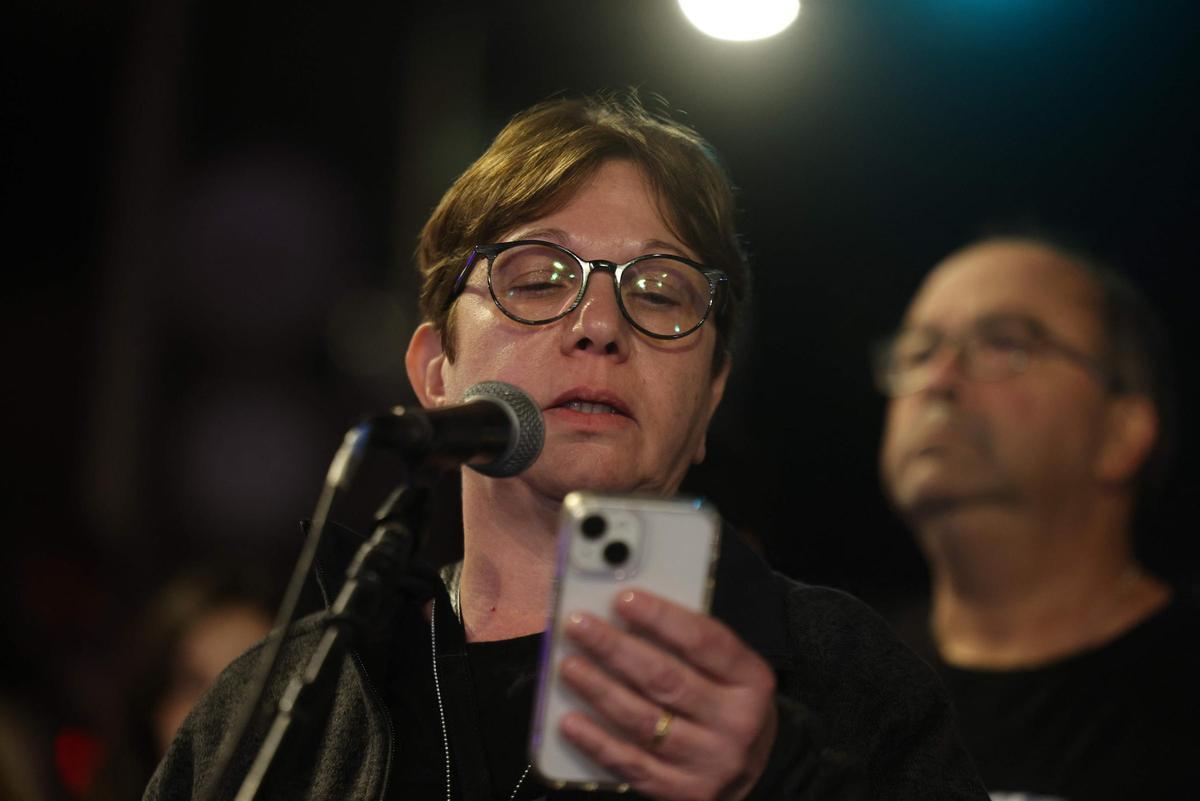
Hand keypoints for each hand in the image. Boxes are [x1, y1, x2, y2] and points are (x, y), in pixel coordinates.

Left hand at [558, 590, 777, 800]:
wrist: (754, 772)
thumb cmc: (730, 704)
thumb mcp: (732, 671)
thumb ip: (690, 645)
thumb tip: (626, 616)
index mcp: (751, 681)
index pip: (704, 642)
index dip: (661, 618)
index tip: (623, 599)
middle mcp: (735, 722)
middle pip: (666, 679)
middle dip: (615, 648)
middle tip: (579, 625)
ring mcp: (708, 761)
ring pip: (643, 721)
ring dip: (599, 690)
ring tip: (569, 666)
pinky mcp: (682, 792)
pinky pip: (631, 764)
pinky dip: (597, 742)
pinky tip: (570, 721)